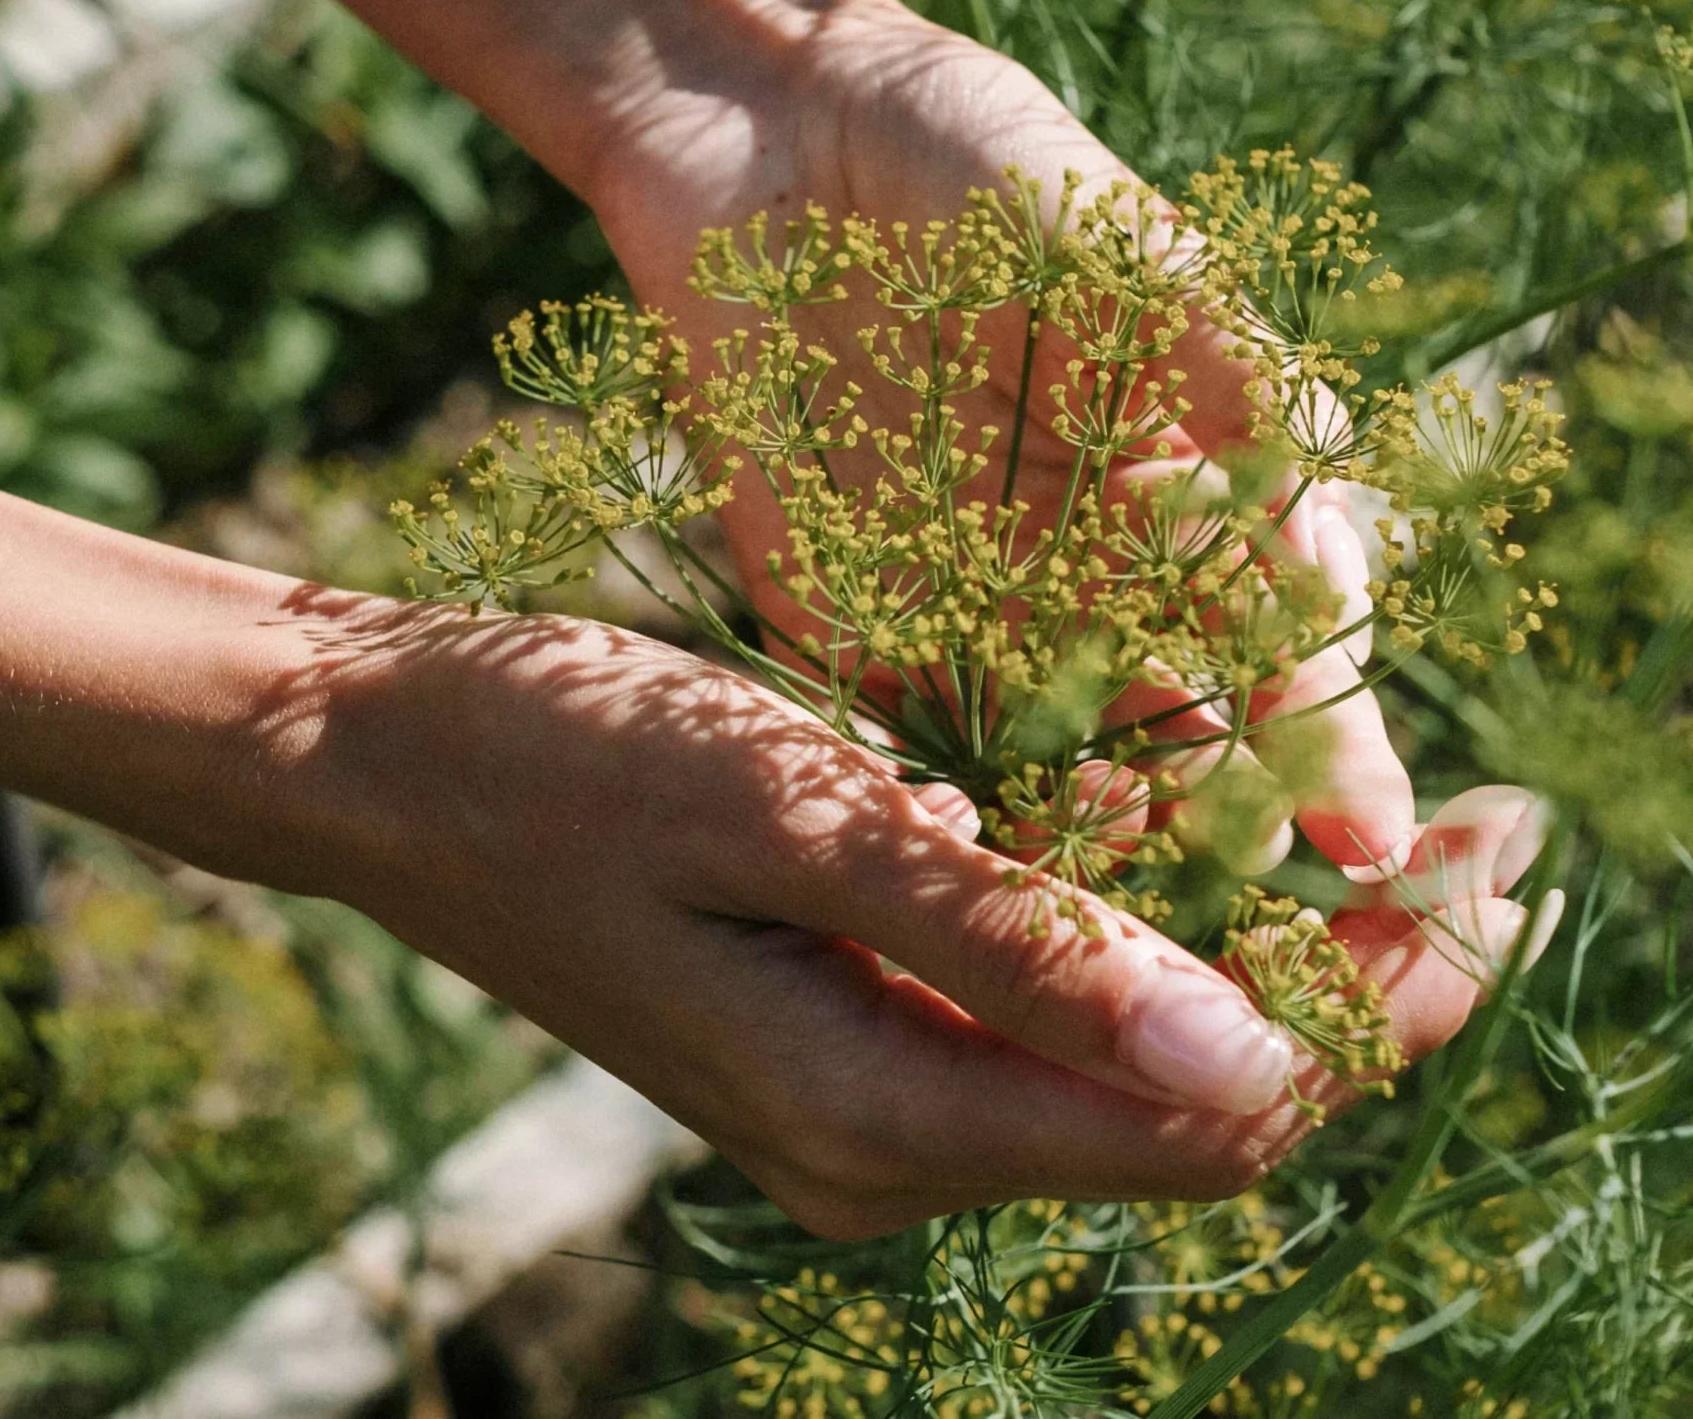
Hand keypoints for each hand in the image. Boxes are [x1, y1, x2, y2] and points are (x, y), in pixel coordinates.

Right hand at [296, 595, 1554, 1238]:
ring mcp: (869, 1104)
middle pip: (1199, 1101)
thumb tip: (1253, 1054)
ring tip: (1371, 822)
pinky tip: (1184, 828)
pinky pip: (1046, 1016)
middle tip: (1493, 831)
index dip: (1386, 997)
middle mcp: (893, 1146)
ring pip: (1132, 1058)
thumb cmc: (567, 760)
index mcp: (883, 1113)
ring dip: (1261, 950)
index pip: (1218, 1107)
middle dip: (1361, 977)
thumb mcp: (794, 822)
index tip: (1512, 864)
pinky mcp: (849, 1035)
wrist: (393, 763)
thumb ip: (1013, 947)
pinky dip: (1141, 932)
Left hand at [589, 0, 1413, 875]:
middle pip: (1173, 723)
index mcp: (1181, 484)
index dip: (1329, 736)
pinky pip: (897, 729)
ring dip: (1084, 830)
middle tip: (1248, 903)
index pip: (1277, 634)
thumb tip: (1326, 534)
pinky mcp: (844, 612)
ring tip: (1119, 890)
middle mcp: (1085, 564)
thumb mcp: (1125, 245)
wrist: (771, 142)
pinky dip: (936, 799)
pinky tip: (970, 854)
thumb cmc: (973, 164)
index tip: (1371, 837)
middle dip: (1217, 819)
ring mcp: (965, 599)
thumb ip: (1228, 375)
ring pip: (1046, 756)